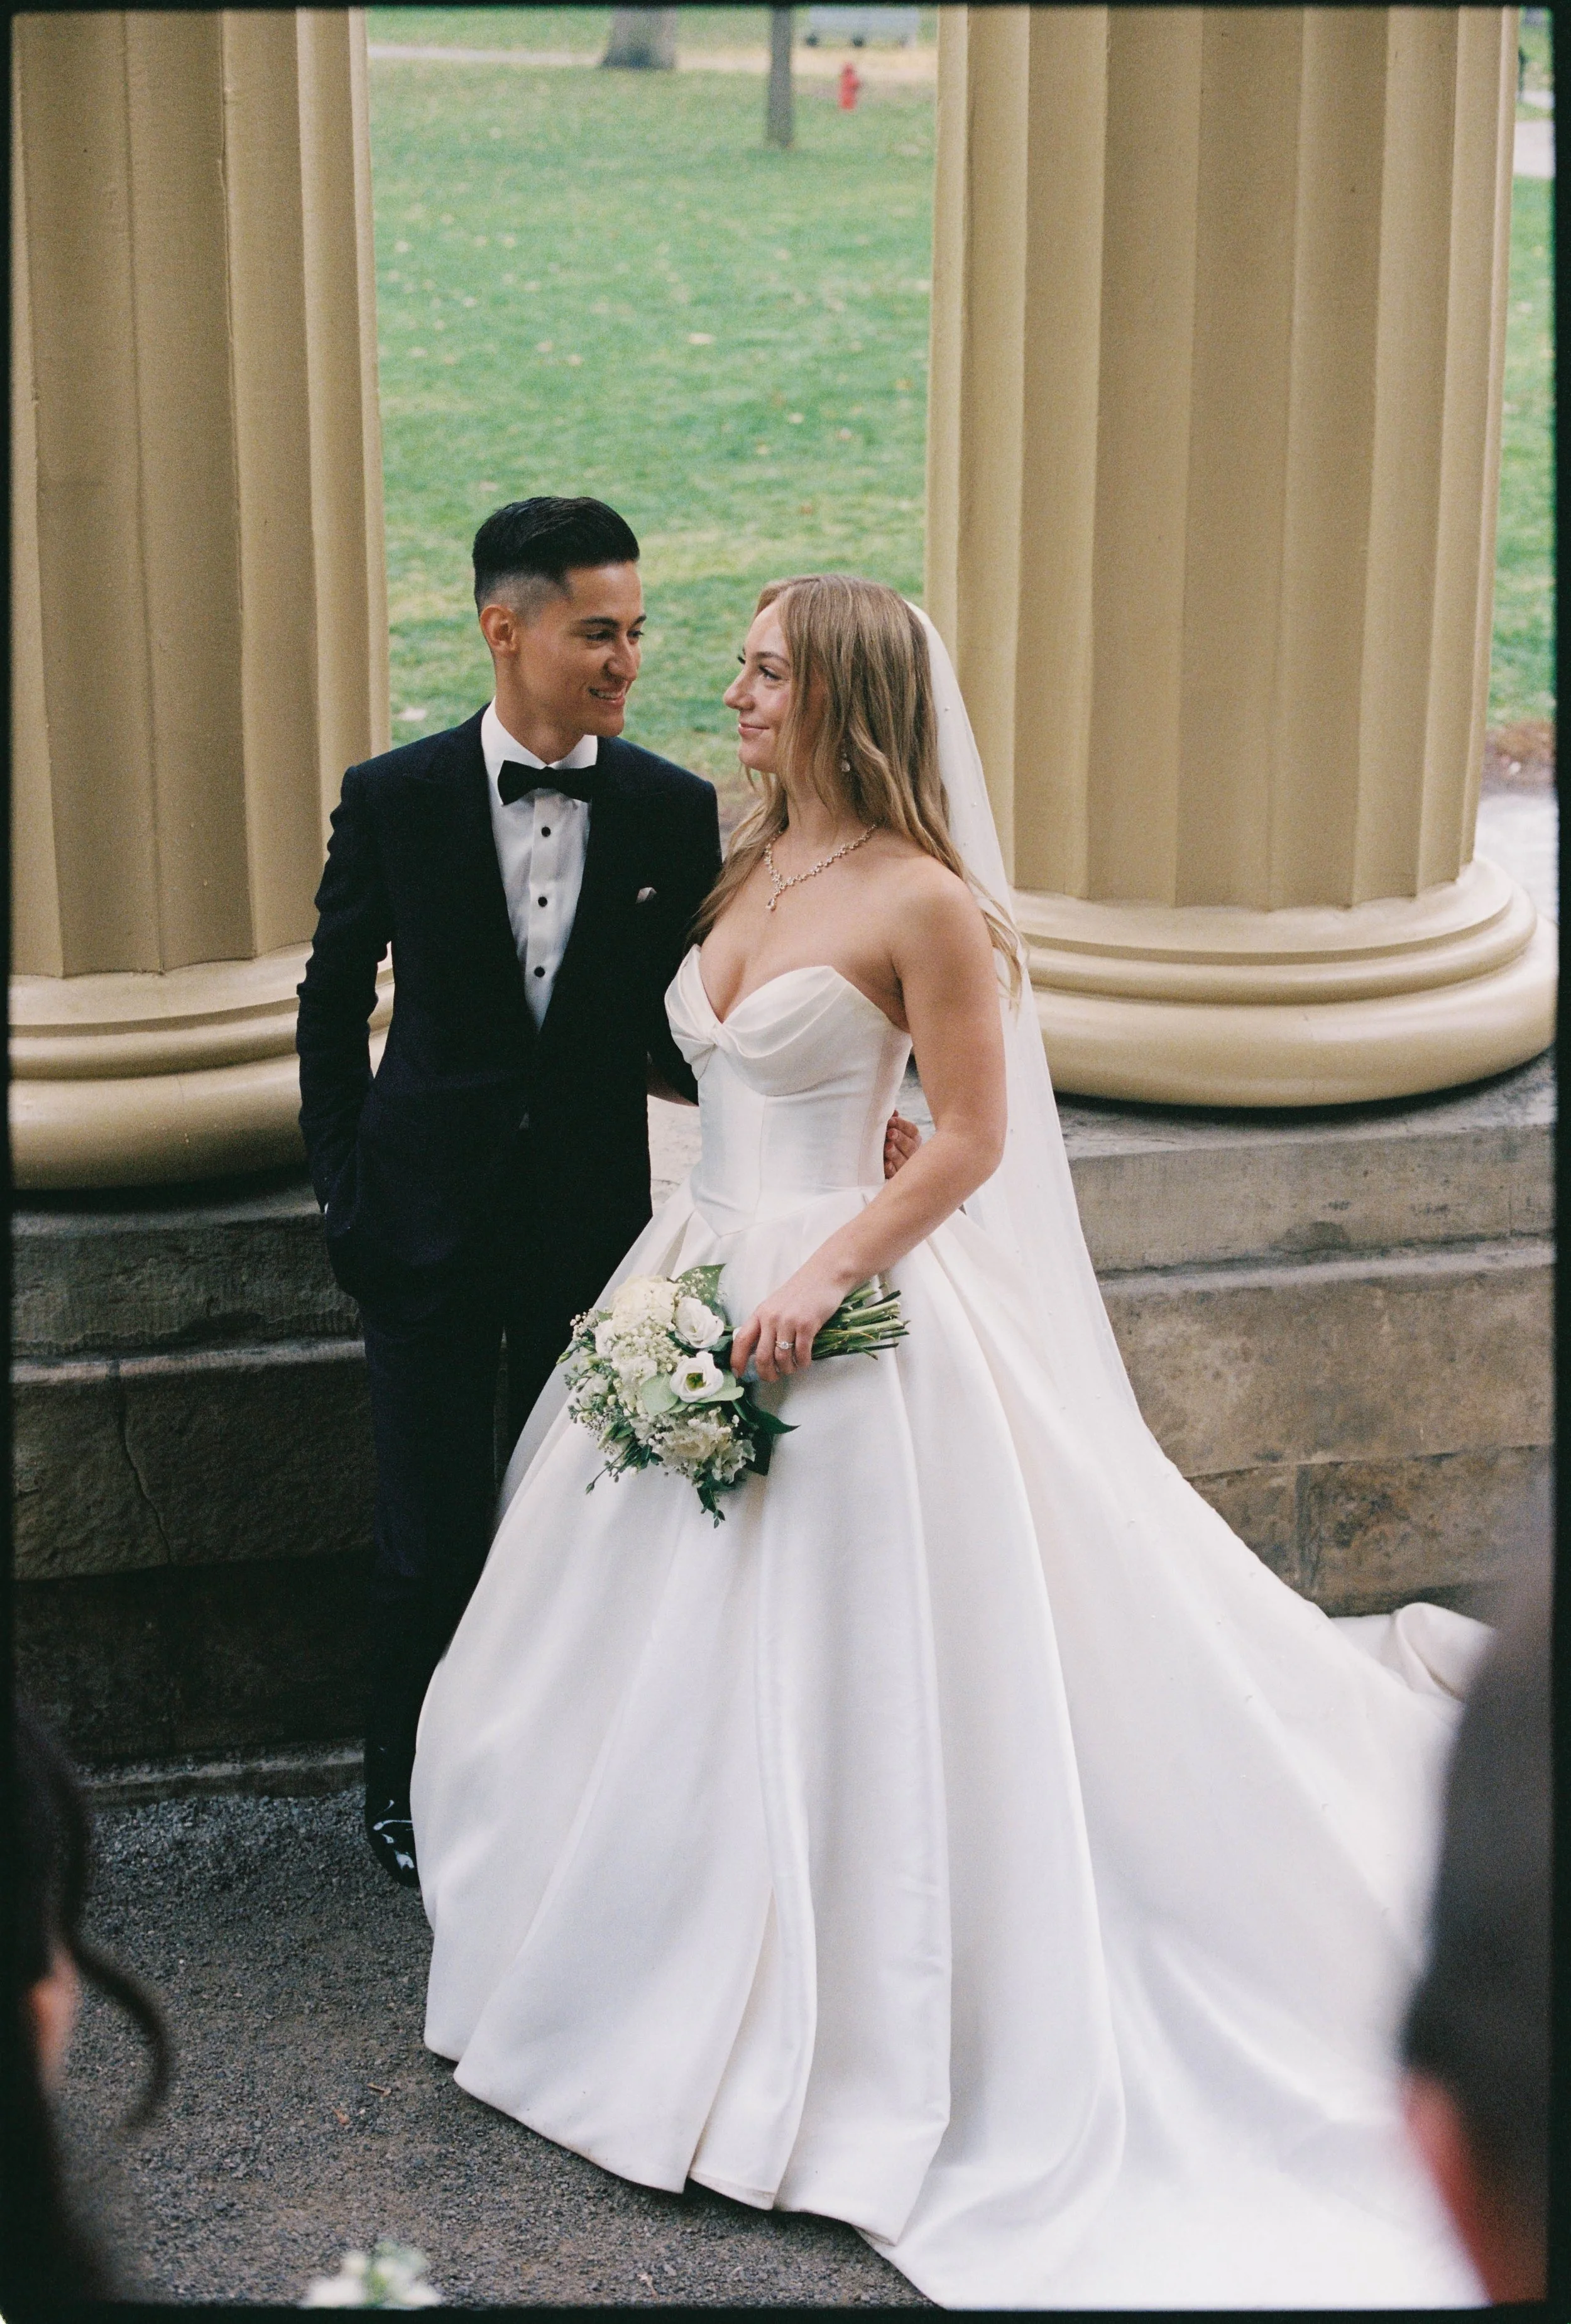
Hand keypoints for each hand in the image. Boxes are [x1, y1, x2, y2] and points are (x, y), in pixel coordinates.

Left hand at [730, 1258, 852, 1384]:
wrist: (825, 1275)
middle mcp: (771, 1318)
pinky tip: (805, 1361)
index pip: (741, 1340)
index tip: (738, 1374)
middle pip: (762, 1356)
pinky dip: (803, 1363)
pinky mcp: (807, 1325)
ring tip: (792, 1368)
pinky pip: (801, 1354)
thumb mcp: (775, 1305)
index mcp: (760, 1313)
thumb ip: (765, 1324)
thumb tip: (758, 1352)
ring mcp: (789, 1321)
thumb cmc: (801, 1292)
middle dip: (767, 1374)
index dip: (737, 1360)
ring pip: (782, 1358)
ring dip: (788, 1369)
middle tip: (773, 1378)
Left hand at [883, 1110, 920, 1177]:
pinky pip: (894, 1173)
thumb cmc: (880, 1141)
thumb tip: (893, 1112)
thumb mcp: (885, 1130)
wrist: (869, 1162)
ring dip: (895, 1153)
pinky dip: (890, 1168)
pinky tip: (886, 1164)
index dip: (902, 1125)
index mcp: (912, 1139)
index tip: (890, 1121)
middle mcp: (911, 1153)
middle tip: (890, 1133)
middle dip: (900, 1138)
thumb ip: (890, 1122)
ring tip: (887, 1147)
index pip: (912, 1130)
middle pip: (910, 1145)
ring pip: (903, 1160)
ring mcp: (904, 1166)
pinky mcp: (894, 1177)